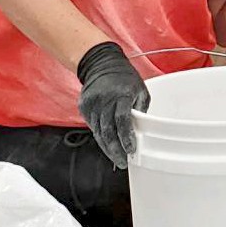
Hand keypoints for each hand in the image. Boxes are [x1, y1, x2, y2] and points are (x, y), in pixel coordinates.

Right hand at [76, 41, 147, 168]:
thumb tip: (141, 131)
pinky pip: (93, 127)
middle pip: (108, 131)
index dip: (126, 137)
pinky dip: (101, 137)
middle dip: (116, 150)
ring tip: (117, 158)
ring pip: (99, 132)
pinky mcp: (84, 107)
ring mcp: (92, 104)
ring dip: (108, 147)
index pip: (122, 120)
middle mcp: (104, 100)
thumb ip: (140, 110)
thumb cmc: (125, 78)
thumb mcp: (141, 91)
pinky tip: (108, 145)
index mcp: (121, 95)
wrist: (100, 64)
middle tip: (123, 162)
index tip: (131, 150)